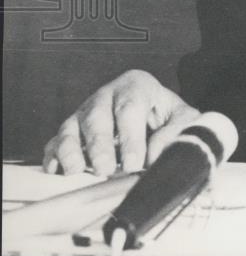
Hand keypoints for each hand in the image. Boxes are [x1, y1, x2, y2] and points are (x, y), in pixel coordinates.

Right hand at [42, 69, 199, 175]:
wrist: (152, 116)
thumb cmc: (166, 116)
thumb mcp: (183, 117)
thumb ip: (177, 130)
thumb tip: (155, 155)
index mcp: (136, 85)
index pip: (130, 108)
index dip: (131, 137)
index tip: (133, 163)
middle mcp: (106, 96)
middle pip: (97, 117)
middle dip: (100, 145)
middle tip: (104, 170)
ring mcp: (84, 114)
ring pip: (71, 128)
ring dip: (71, 150)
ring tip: (76, 170)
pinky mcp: (69, 133)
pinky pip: (55, 142)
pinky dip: (53, 157)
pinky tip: (55, 171)